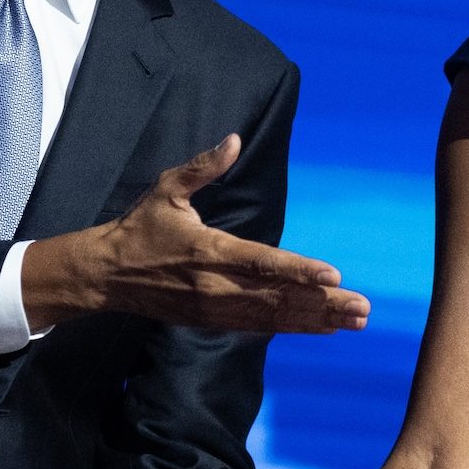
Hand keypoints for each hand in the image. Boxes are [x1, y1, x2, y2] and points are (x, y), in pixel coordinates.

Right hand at [22, 136, 372, 333]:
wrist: (105, 275)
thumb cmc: (139, 226)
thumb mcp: (166, 188)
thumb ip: (203, 166)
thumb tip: (233, 140)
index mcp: (206, 250)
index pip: (261, 262)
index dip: (298, 270)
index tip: (334, 276)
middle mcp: (214, 285)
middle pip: (277, 297)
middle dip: (322, 304)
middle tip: (363, 308)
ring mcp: (213, 308)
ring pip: (273, 316)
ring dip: (316, 320)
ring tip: (355, 322)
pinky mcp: (211, 321)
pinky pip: (258, 326)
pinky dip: (292, 327)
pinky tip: (322, 328)